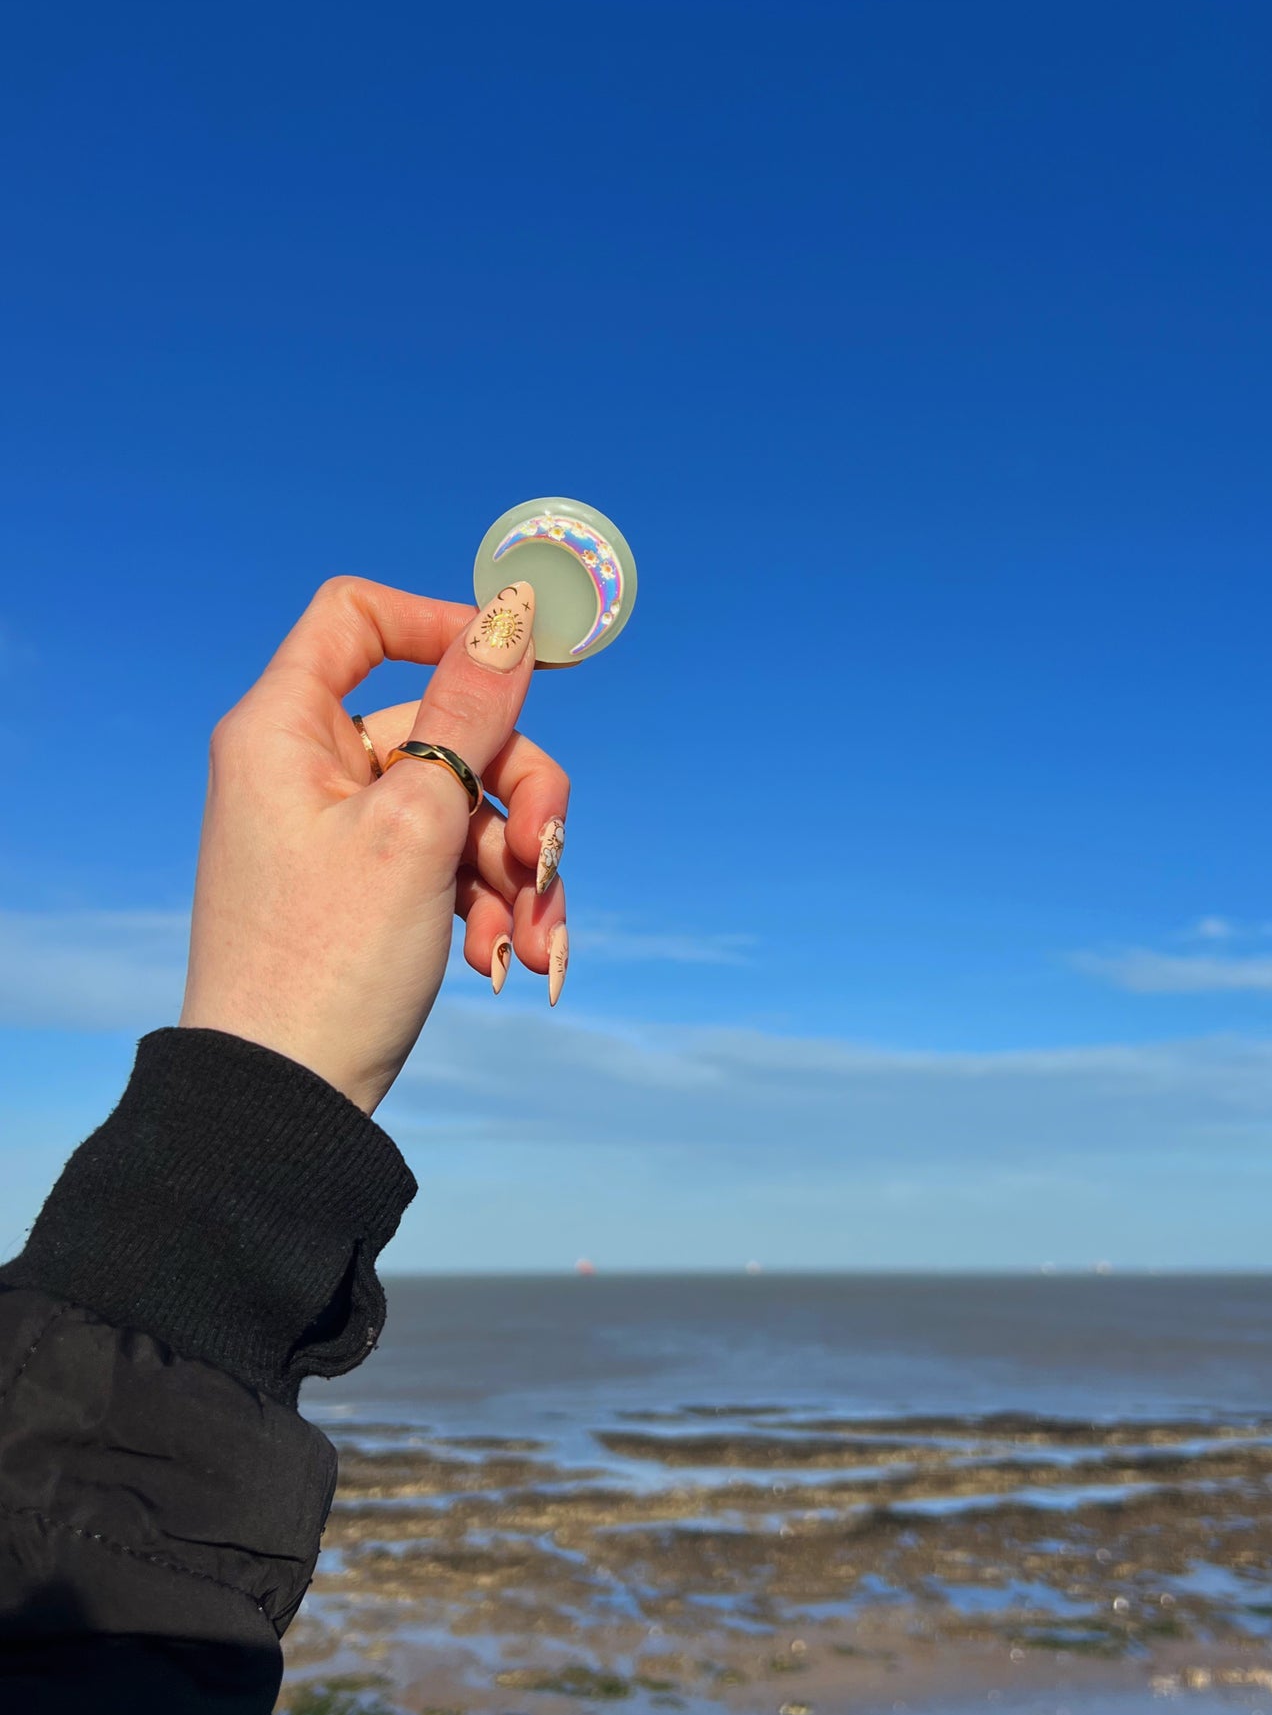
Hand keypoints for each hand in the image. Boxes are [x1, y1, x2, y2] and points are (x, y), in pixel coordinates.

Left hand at [179, 577, 569, 1112]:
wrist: (286, 1100)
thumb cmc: (330, 959)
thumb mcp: (417, 824)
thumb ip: (469, 714)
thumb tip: (513, 614)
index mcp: (286, 729)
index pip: (358, 618)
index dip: (444, 625)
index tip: (523, 668)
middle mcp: (306, 768)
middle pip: (446, 726)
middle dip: (515, 795)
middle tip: (543, 857)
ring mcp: (337, 830)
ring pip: (462, 804)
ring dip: (512, 868)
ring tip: (530, 941)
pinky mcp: (365, 887)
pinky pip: (447, 862)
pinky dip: (486, 903)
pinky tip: (503, 961)